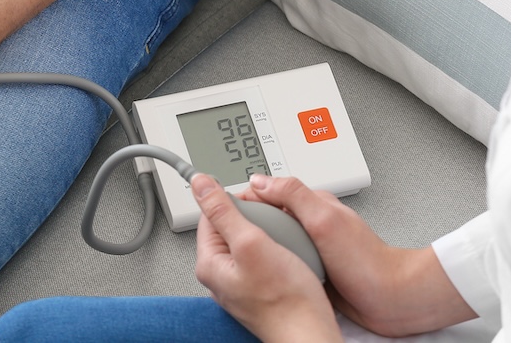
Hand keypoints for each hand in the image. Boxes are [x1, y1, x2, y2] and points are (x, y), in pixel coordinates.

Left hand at [192, 173, 341, 342]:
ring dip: (269, 232)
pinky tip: (292, 253)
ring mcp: (242, 284)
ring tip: (286, 235)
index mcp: (210, 264)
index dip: (233, 199)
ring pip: (251, 243)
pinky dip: (278, 250)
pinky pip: (265, 259)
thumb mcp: (251, 242)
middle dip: (253, 216)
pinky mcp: (261, 290)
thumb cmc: (285, 300)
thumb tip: (200, 184)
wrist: (310, 333)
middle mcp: (222, 277)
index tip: (254, 197)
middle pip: (231, 227)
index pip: (210, 215)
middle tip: (273, 217)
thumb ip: (224, 211)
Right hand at [241, 175, 476, 335]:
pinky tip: (265, 272)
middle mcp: (312, 223)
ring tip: (238, 252)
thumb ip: (294, 195)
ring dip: (259, 244)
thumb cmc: (368, 262)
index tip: (221, 205)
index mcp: (313, 204)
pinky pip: (286, 262)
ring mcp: (313, 247)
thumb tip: (260, 180)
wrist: (392, 299)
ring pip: (276, 241)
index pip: (269, 192)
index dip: (244, 197)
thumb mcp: (325, 220)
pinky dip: (273, 264)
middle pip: (269, 216)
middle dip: (247, 221)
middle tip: (224, 233)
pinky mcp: (315, 269)